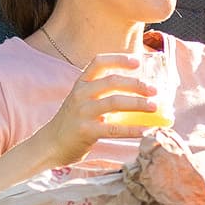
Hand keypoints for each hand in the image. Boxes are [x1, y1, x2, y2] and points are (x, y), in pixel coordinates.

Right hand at [35, 50, 158, 165]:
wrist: (50, 144)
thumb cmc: (72, 122)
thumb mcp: (82, 101)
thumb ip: (101, 94)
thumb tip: (138, 93)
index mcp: (81, 84)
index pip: (99, 62)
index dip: (119, 59)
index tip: (137, 61)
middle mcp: (81, 94)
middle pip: (112, 82)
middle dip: (136, 84)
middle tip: (154, 90)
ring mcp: (82, 112)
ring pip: (115, 102)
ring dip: (138, 104)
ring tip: (154, 107)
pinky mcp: (86, 131)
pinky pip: (114, 128)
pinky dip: (133, 129)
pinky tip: (146, 131)